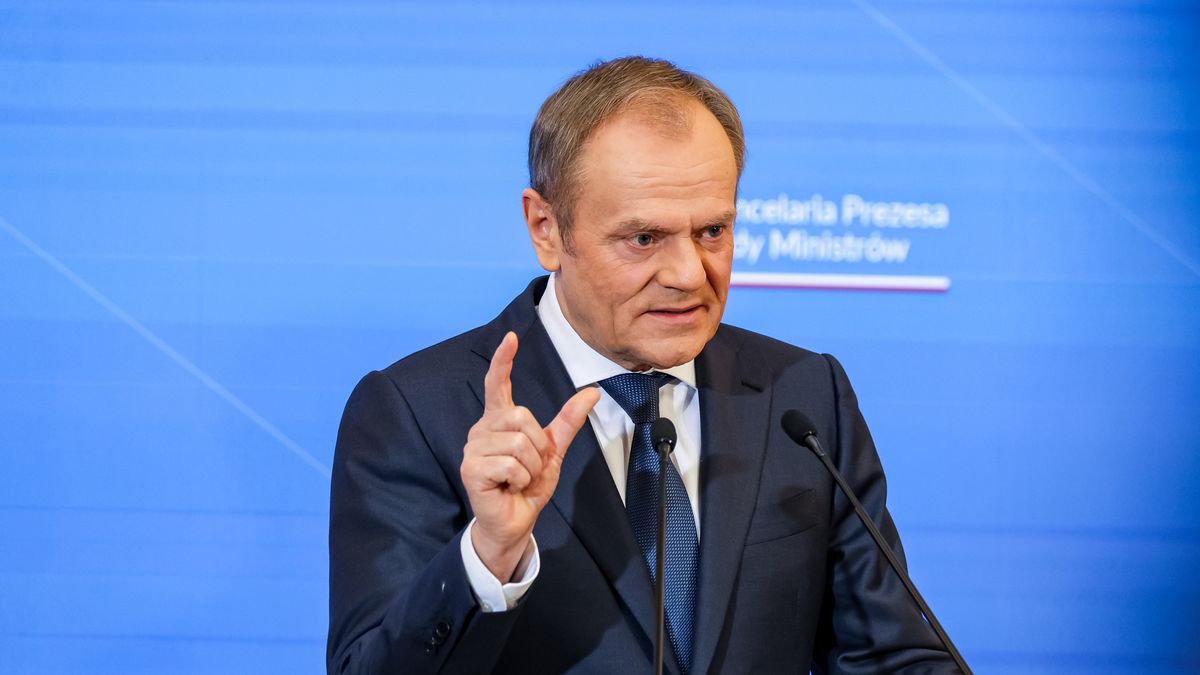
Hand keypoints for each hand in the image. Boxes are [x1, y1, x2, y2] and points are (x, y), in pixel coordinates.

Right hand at [460, 331, 599, 580]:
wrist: (515, 521)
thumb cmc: (527, 485)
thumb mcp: (553, 450)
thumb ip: (568, 421)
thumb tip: (591, 393)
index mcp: (500, 421)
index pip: (498, 384)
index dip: (503, 360)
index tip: (510, 338)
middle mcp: (482, 429)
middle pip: (522, 417)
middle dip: (538, 446)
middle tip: (529, 467)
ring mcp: (473, 448)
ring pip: (519, 443)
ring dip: (530, 467)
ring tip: (518, 478)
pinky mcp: (471, 469)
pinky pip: (511, 464)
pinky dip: (521, 479)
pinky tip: (509, 487)